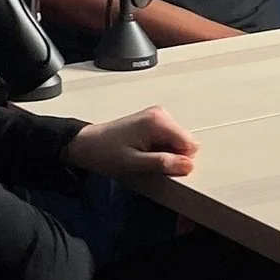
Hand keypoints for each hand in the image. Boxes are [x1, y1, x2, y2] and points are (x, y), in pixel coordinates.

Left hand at [64, 105, 197, 181]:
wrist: (88, 144)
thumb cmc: (105, 152)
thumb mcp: (134, 163)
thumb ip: (162, 163)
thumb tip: (187, 165)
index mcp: (157, 122)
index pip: (190, 145)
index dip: (178, 161)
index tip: (159, 165)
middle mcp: (160, 114)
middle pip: (185, 142)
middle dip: (172, 156)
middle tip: (148, 160)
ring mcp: (157, 116)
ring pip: (178, 142)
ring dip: (165, 153)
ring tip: (142, 155)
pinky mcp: (154, 120)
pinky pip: (169, 139)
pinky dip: (159, 148)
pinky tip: (143, 150)